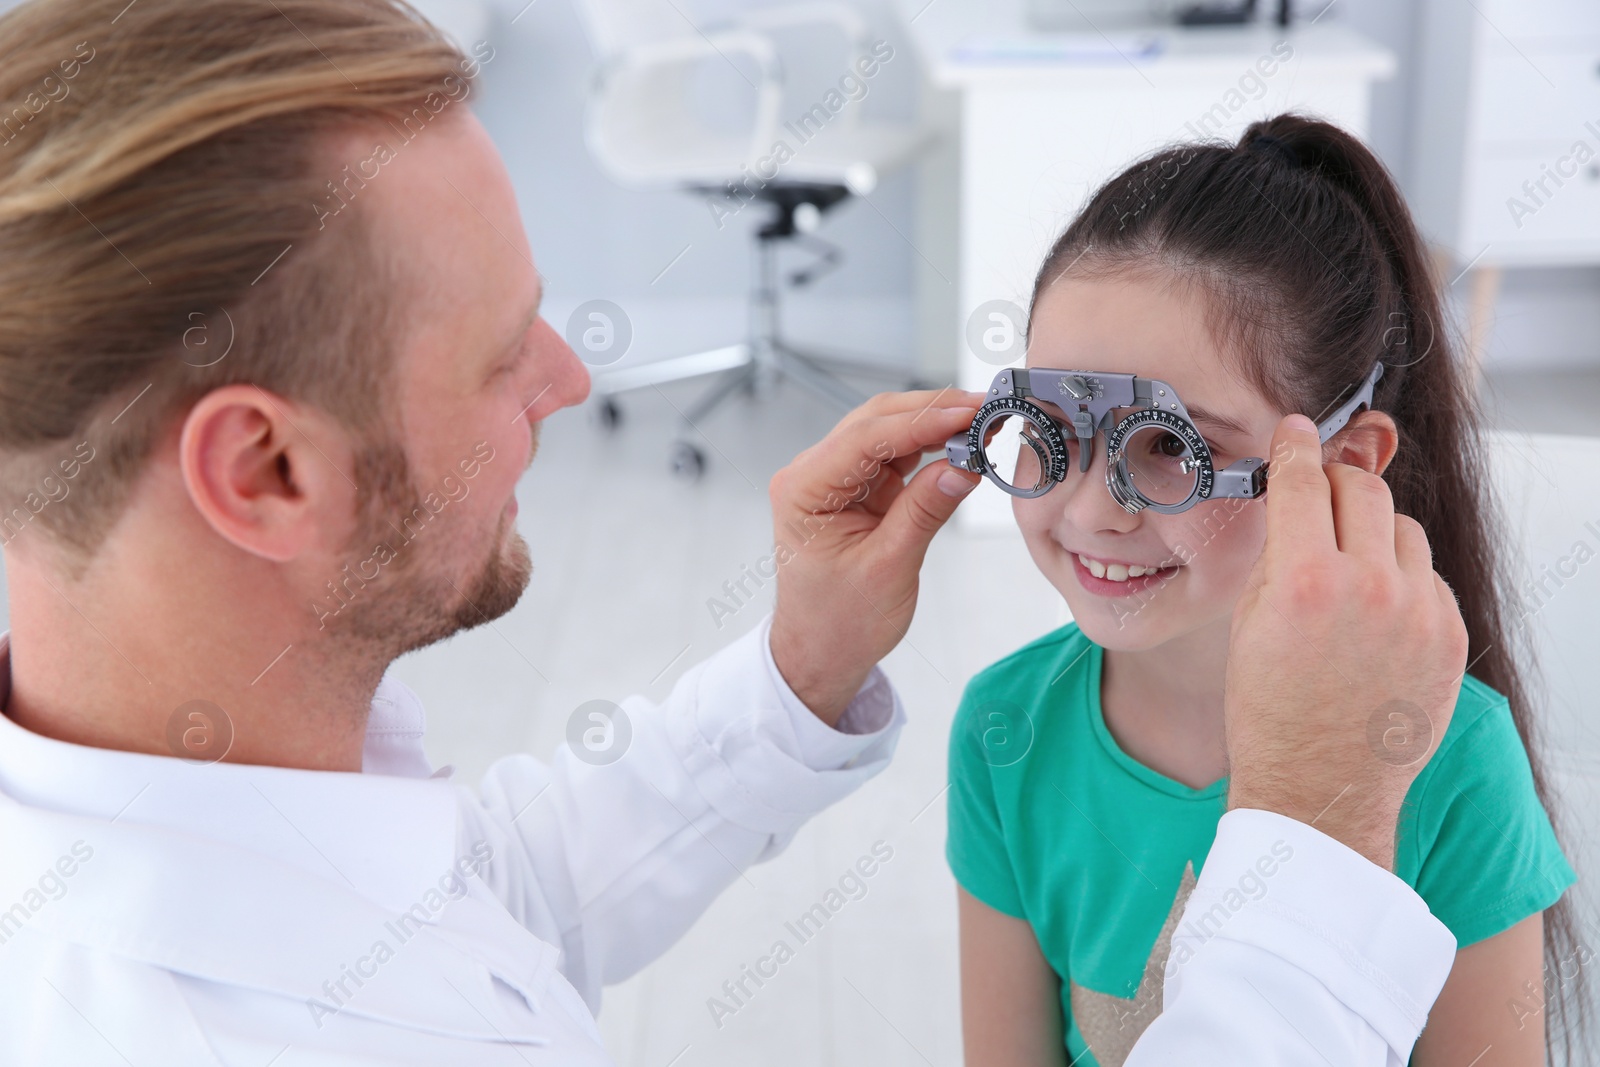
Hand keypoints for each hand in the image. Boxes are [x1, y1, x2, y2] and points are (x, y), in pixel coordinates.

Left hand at [768, 390, 984, 725]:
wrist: (821, 653)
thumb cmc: (839, 622)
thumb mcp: (889, 568)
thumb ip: (925, 511)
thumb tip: (964, 464)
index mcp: (803, 490)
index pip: (866, 438)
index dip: (922, 420)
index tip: (970, 412)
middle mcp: (813, 475)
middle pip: (876, 422)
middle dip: (933, 412)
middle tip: (987, 410)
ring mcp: (836, 479)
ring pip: (889, 431)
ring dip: (935, 424)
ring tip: (984, 423)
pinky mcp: (859, 489)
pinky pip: (896, 455)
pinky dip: (930, 447)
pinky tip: (961, 443)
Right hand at [1223, 414, 1469, 869]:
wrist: (1320, 786)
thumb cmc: (1271, 712)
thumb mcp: (1249, 622)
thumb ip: (1278, 555)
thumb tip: (1295, 503)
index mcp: (1305, 582)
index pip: (1304, 482)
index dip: (1295, 448)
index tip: (1295, 433)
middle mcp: (1369, 587)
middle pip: (1362, 491)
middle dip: (1335, 484)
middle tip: (1318, 495)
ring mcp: (1417, 611)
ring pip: (1402, 529)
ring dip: (1372, 533)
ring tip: (1347, 571)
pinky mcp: (1448, 635)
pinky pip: (1426, 576)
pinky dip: (1401, 578)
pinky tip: (1373, 613)